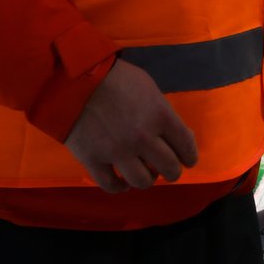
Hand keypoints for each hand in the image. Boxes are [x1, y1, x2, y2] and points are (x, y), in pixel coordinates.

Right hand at [65, 59, 197, 191]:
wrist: (74, 78)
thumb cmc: (115, 77)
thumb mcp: (148, 87)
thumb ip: (162, 112)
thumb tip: (175, 134)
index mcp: (160, 116)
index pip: (186, 146)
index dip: (190, 156)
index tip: (187, 160)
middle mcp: (143, 138)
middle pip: (169, 168)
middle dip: (172, 171)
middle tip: (167, 168)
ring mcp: (118, 151)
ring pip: (143, 181)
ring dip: (147, 179)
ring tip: (144, 173)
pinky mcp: (93, 160)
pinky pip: (111, 185)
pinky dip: (119, 187)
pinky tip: (122, 182)